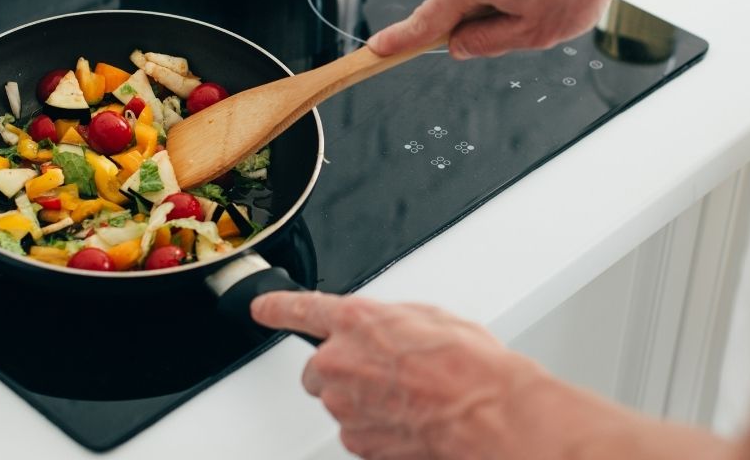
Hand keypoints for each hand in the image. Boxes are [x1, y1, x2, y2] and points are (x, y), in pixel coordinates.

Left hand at [251, 292, 551, 458]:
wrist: (487, 414)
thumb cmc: (468, 364)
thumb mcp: (429, 317)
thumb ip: (389, 320)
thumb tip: (385, 330)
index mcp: (354, 321)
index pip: (298, 309)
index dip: (276, 307)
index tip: (262, 308)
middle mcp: (339, 362)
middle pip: (318, 368)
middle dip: (343, 369)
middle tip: (384, 372)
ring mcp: (344, 406)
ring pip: (339, 401)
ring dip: (363, 399)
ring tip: (408, 396)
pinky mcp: (356, 441)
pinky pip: (357, 430)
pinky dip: (376, 427)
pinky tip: (408, 417)